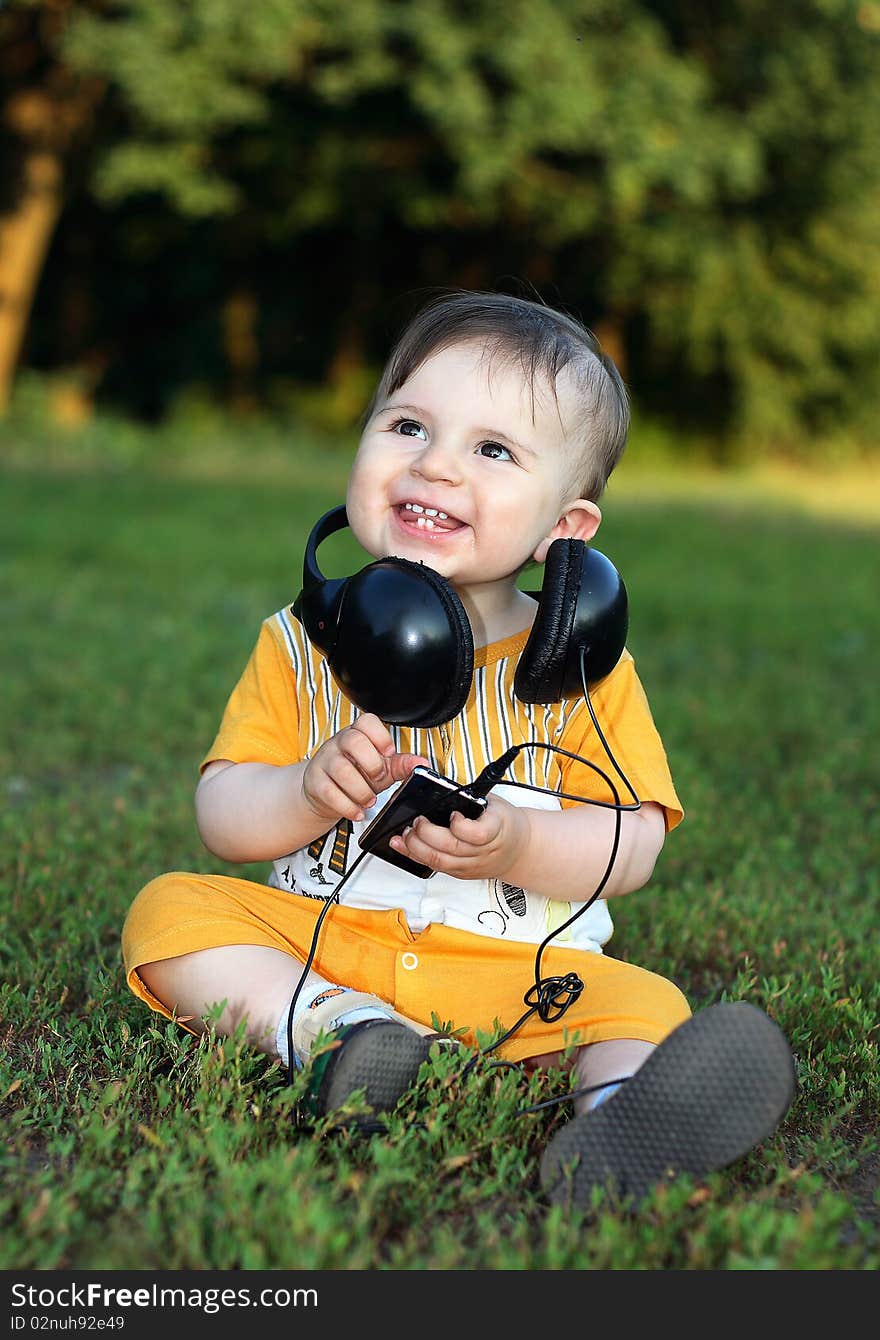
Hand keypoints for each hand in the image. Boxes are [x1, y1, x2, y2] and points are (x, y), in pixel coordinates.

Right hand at [301, 714, 427, 824]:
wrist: (325, 792)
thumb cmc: (356, 775)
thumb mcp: (382, 767)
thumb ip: (401, 764)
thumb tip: (421, 763)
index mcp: (358, 734)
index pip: (367, 722)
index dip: (380, 736)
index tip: (388, 752)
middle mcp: (339, 744)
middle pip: (353, 741)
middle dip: (372, 764)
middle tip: (379, 778)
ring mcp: (325, 761)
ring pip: (341, 769)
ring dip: (361, 790)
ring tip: (369, 800)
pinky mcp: (315, 782)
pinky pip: (329, 792)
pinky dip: (347, 806)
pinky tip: (357, 811)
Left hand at [389, 794, 530, 880]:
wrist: (519, 849)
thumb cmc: (505, 822)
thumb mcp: (495, 804)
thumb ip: (472, 798)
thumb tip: (442, 788)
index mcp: (497, 830)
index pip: (478, 833)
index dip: (460, 825)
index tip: (453, 813)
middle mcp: (483, 851)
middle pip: (451, 848)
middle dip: (426, 834)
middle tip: (417, 821)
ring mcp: (471, 865)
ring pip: (439, 862)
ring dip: (416, 848)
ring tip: (405, 833)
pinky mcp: (461, 874)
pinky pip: (435, 868)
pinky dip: (416, 856)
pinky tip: (403, 846)